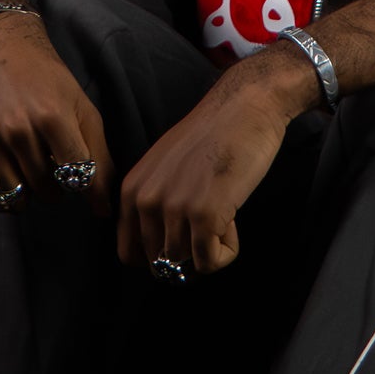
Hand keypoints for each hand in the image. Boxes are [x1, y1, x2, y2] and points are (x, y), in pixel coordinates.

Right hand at [0, 0, 114, 208]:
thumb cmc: (47, 81)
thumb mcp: (81, 107)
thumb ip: (98, 157)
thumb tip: (103, 210)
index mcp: (52, 117)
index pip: (77, 178)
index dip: (81, 183)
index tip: (75, 175)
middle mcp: (17, 129)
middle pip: (46, 190)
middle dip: (53, 186)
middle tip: (49, 165)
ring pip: (15, 196)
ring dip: (26, 191)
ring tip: (28, 168)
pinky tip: (4, 162)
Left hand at [116, 55, 311, 273]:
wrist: (244, 107)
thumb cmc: (212, 137)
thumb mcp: (165, 166)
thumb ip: (154, 202)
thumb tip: (160, 254)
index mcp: (132, 190)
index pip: (129, 254)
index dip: (160, 256)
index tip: (184, 238)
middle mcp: (145, 200)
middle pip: (161, 264)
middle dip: (189, 255)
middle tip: (209, 222)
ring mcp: (173, 208)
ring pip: (185, 266)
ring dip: (210, 250)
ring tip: (223, 214)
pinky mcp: (203, 215)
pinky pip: (210, 263)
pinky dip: (226, 252)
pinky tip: (233, 220)